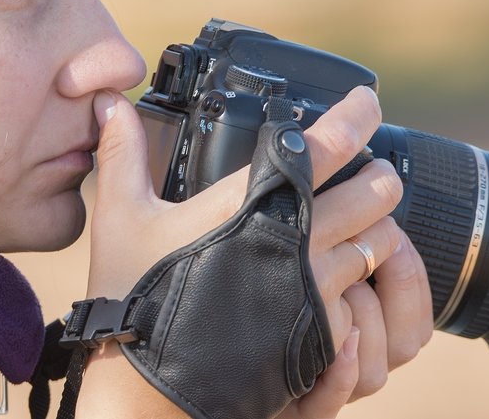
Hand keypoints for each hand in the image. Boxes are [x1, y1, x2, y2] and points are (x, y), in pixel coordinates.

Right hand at [82, 86, 433, 417]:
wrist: (150, 389)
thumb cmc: (135, 295)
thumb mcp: (121, 215)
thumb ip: (122, 151)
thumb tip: (108, 101)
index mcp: (252, 201)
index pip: (325, 146)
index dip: (355, 114)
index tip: (367, 100)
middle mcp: (294, 241)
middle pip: (373, 195)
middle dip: (379, 177)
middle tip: (372, 168)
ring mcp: (313, 291)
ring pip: (379, 247)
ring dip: (377, 231)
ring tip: (365, 224)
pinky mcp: (320, 335)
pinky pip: (366, 302)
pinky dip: (362, 286)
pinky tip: (345, 283)